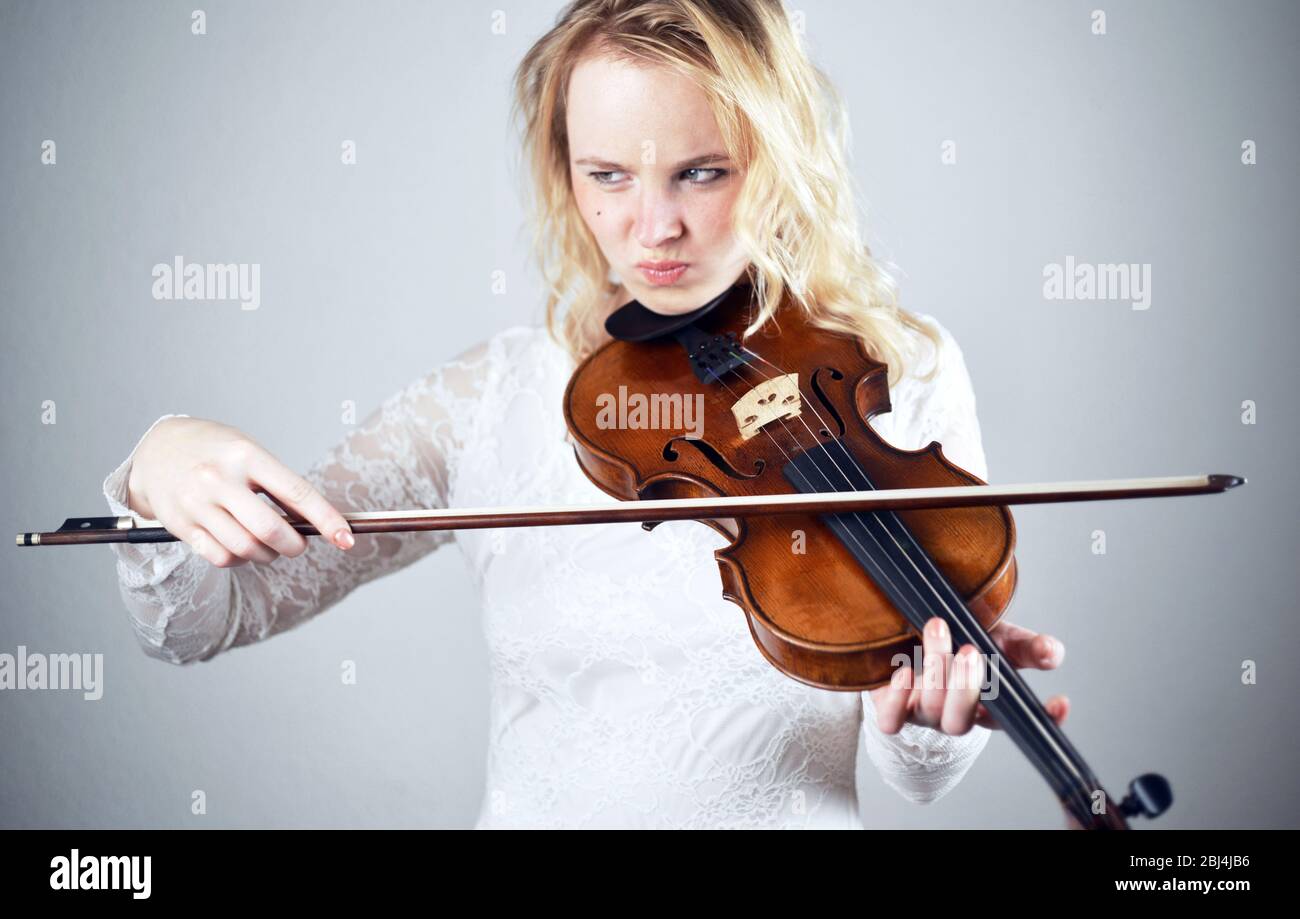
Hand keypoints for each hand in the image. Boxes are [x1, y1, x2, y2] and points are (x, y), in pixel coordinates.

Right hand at [126, 416, 354, 566]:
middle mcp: (219, 478)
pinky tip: (241, 547)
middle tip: (297, 545)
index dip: (326, 520)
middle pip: (271, 530)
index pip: (297, 493)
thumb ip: (278, 484)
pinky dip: (240, 560)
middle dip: (294, 545)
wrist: (157, 448)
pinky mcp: (180, 526)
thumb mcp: (249, 452)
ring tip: (268, 546)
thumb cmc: (215, 450)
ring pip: (247, 549)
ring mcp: (196, 503)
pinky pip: (221, 558)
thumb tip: (314, 522)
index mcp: (245, 454)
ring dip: (268, 555)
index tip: (346, 538)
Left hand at [869, 615, 1067, 735]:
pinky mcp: (892, 707)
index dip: (1043, 718)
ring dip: (935, 671)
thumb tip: (1053, 652)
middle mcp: (955, 714)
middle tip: (970, 650)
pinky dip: (898, 698)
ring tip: (937, 627)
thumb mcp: (998, 638)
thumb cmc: (962, 637)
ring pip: (931, 710)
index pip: (1020, 720)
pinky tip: (904, 670)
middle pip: (962, 720)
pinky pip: (891, 721)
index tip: (1060, 701)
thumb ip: (1028, 646)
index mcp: (988, 704)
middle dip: (966, 687)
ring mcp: (922, 713)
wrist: (910, 633)